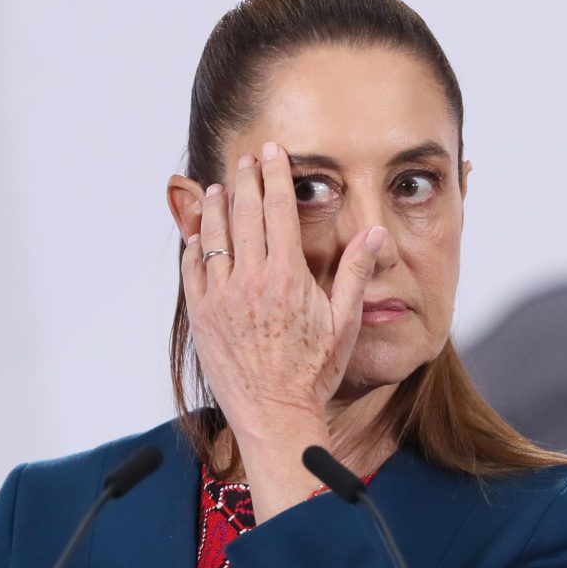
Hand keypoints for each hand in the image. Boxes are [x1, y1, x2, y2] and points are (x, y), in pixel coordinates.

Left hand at [180, 141, 388, 439]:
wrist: (275, 414)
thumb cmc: (313, 372)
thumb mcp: (344, 322)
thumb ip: (355, 272)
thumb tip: (374, 234)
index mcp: (288, 276)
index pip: (279, 209)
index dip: (275, 175)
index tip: (272, 153)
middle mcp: (250, 280)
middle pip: (243, 213)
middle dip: (245, 180)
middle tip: (246, 160)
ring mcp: (221, 297)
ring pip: (214, 237)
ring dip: (217, 207)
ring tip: (221, 188)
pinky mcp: (202, 316)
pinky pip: (192, 270)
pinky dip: (194, 246)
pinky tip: (198, 235)